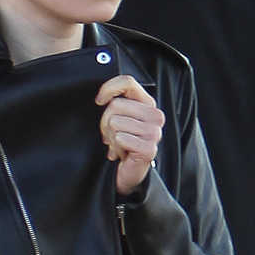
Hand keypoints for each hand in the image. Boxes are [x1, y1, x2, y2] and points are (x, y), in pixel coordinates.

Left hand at [96, 75, 163, 196]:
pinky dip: (115, 148)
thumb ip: (116, 101)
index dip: (108, 89)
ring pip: (115, 123)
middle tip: (112, 135)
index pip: (128, 82)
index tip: (99, 100)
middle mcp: (155, 116)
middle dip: (106, 122)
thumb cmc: (124, 142)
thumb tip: (102, 98)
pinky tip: (122, 154)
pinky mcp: (149, 149)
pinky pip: (120, 138)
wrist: (130, 172)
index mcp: (149, 104)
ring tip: (119, 145)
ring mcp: (154, 133)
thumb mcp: (120, 117)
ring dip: (111, 137)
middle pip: (116, 105)